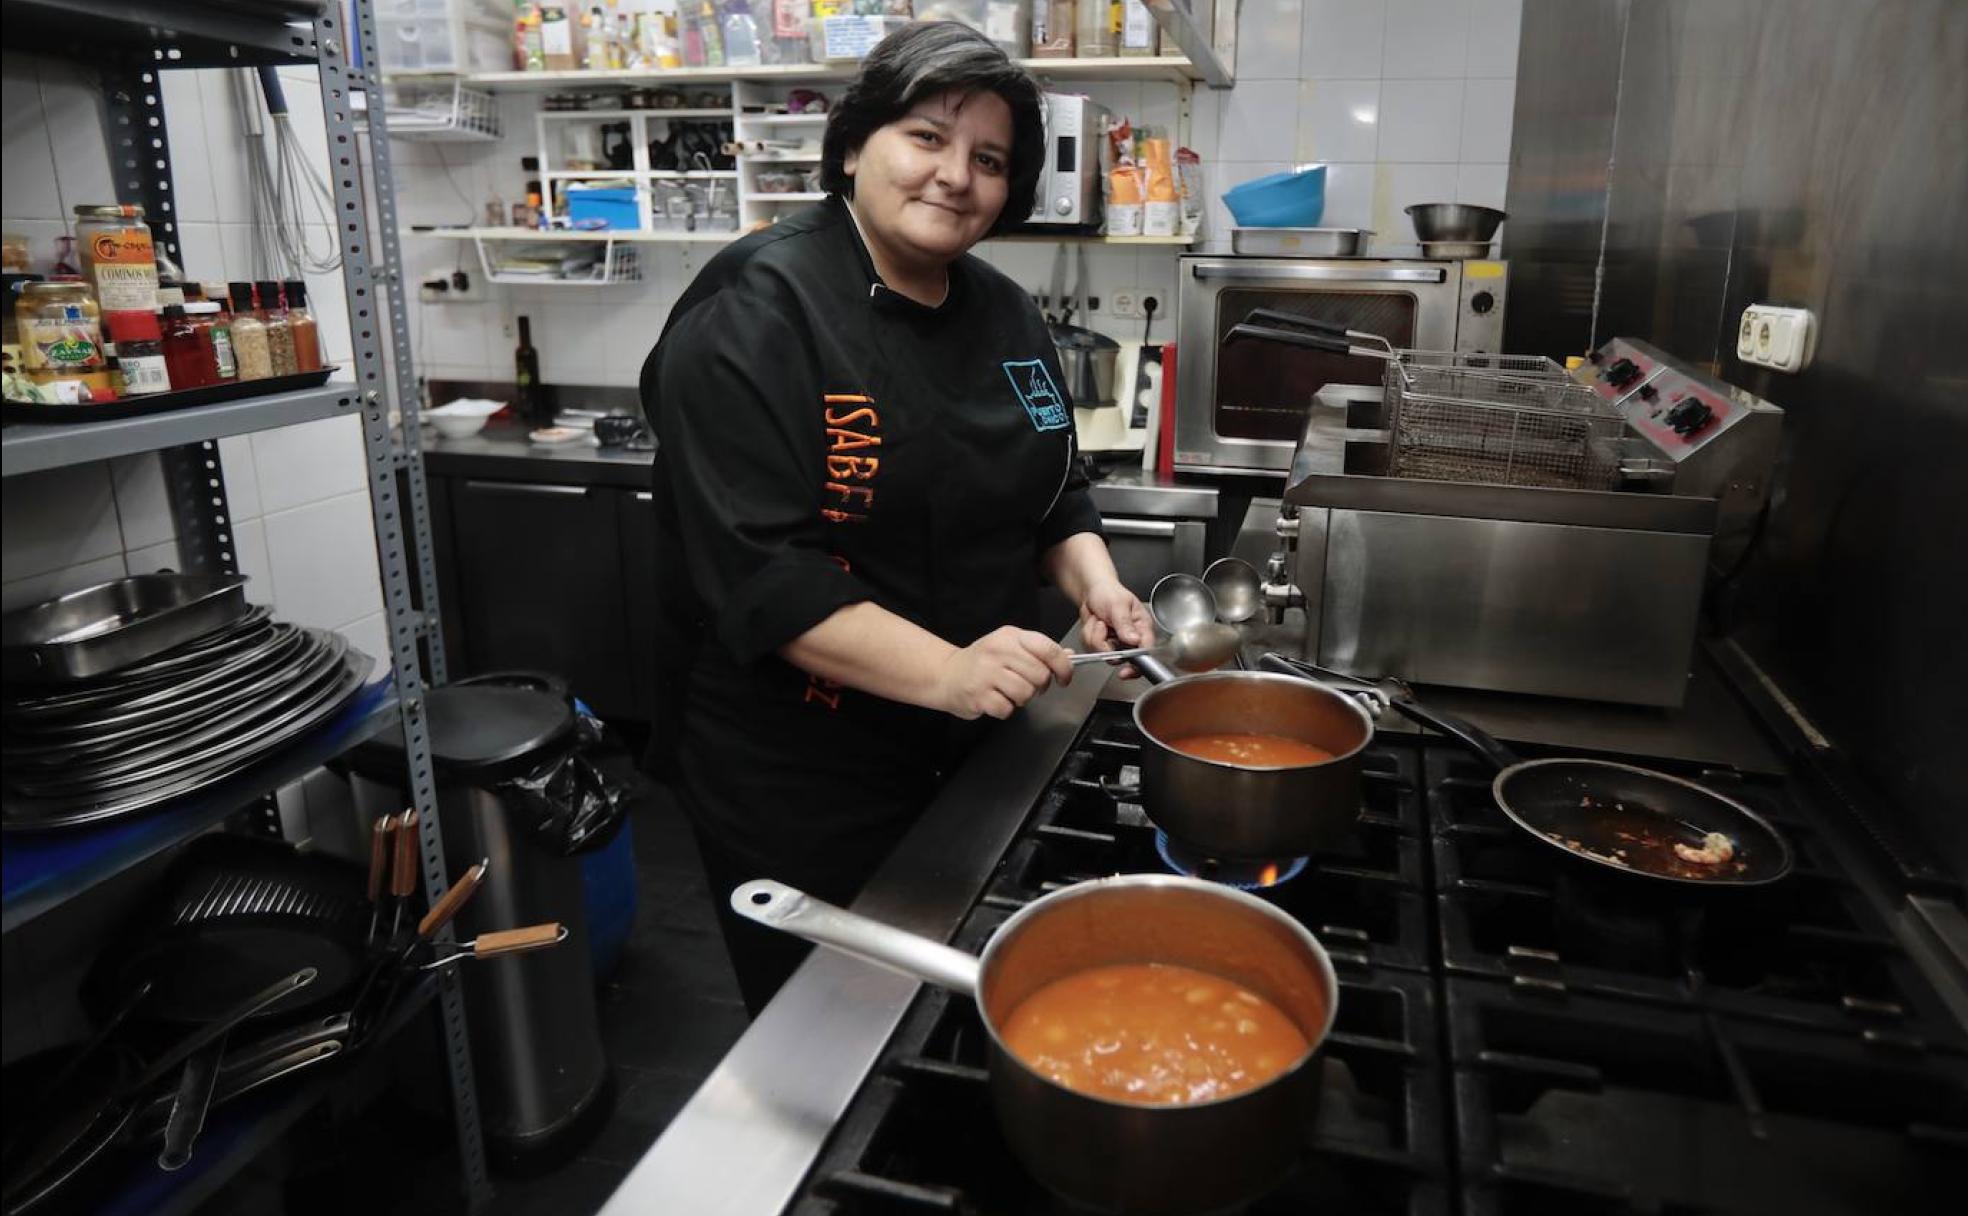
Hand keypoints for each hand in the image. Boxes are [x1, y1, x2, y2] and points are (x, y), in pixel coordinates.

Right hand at [933, 626, 1072, 720]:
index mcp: (1010, 636)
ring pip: (1026, 693)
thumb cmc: (982, 663)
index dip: (1063, 667)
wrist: (946, 675)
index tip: (1064, 678)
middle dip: (1039, 686)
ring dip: (1021, 699)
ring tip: (1008, 692)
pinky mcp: (978, 695)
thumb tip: (1069, 656)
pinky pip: (1007, 709)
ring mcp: (986, 673)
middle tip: (1026, 685)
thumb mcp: (1010, 648)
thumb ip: (1039, 652)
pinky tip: (995, 699)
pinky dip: (1004, 709)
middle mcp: (998, 651)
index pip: (1048, 649)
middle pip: (1040, 675)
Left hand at [1078, 580, 1154, 678]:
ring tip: (1098, 620)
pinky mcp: (1102, 645)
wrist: (1092, 591)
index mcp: (1142, 628)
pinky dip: (1088, 635)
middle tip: (1102, 625)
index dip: (1137, 665)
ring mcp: (1116, 643)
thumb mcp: (1118, 605)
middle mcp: (1131, 639)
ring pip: (1103, 653)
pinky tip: (1093, 624)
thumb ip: (1125, 624)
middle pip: (1121, 657)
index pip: (1145, 651)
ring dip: (1095, 636)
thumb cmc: (1109, 592)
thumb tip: (1134, 640)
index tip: (1126, 670)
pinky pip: (1092, 649)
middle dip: (1105, 643)